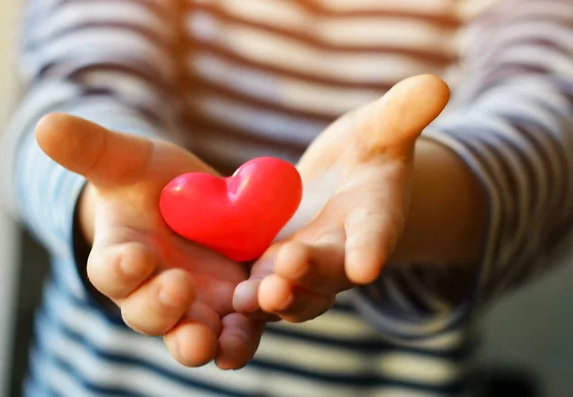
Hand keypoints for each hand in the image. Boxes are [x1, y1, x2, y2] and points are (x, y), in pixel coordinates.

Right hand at [36, 114, 262, 368]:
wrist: (191, 200)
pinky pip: (237, 329)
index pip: (111, 272)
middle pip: (150, 314)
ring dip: (204, 338)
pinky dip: (245, 332)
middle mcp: (152, 293)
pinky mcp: (232, 306)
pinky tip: (263, 318)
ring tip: (218, 340)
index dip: (121, 268)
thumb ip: (92, 149)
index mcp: (121, 260)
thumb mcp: (127, 160)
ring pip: (193, 334)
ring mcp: (194, 306)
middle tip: (179, 289)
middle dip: (162, 307)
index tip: (136, 255)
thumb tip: (45, 124)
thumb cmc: (149, 181)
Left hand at [233, 74, 450, 321]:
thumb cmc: (366, 150)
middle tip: (286, 272)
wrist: (339, 183)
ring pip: (294, 290)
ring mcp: (306, 266)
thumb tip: (436, 84)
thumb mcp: (382, 127)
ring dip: (274, 297)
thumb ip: (404, 112)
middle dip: (310, 273)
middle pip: (329, 270)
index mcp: (374, 218)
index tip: (366, 264)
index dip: (371, 248)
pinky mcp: (273, 267)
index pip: (376, 233)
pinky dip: (247, 296)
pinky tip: (225, 298)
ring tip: (249, 298)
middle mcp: (341, 251)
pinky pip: (261, 286)